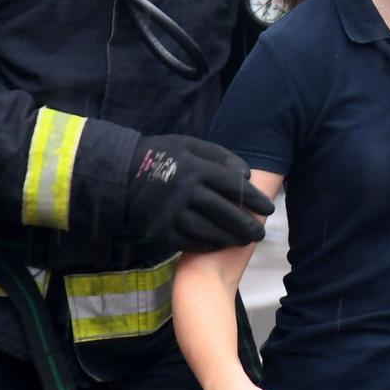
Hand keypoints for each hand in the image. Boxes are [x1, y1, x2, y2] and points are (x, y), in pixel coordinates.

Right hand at [124, 135, 274, 251]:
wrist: (119, 174)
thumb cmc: (161, 156)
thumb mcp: (190, 145)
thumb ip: (220, 157)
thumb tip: (246, 177)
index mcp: (196, 169)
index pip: (235, 188)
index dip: (255, 200)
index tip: (269, 209)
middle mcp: (186, 192)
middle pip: (226, 213)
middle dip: (247, 225)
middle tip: (261, 233)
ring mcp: (172, 213)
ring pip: (209, 231)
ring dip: (230, 238)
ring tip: (245, 240)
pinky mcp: (160, 230)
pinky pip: (189, 241)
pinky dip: (207, 244)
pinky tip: (219, 244)